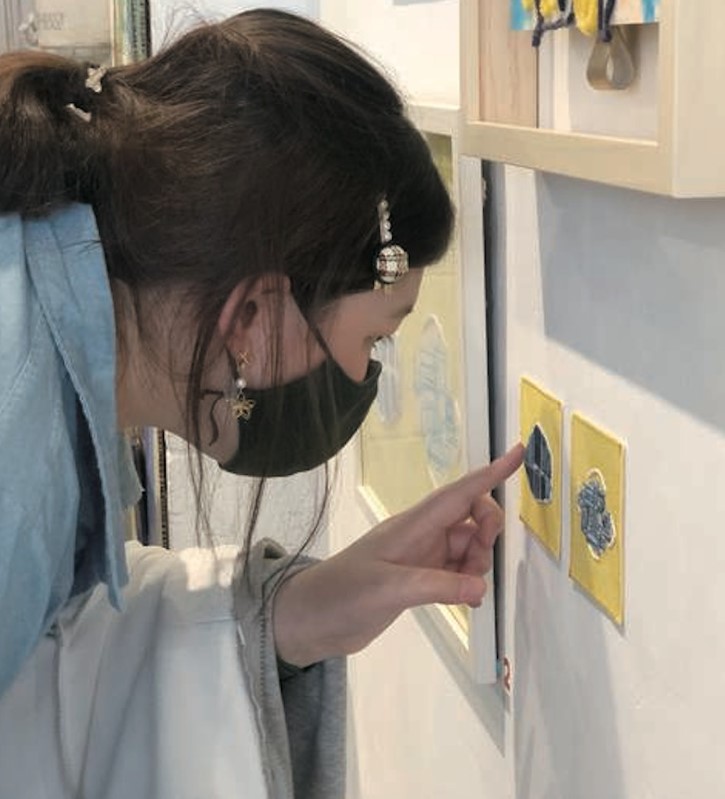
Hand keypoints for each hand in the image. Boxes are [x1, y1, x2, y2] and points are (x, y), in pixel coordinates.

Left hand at [272, 443, 523, 667]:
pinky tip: (464, 600)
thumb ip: (436, 586)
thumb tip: (482, 588)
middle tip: (478, 563)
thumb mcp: (389, 589)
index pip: (459, 493)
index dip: (491, 473)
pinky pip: (456, 571)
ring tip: (464, 591)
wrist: (311, 620)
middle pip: (470, 518)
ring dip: (477, 563)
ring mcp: (420, 557)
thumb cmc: (343, 594)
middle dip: (486, 533)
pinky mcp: (417, 580)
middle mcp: (421, 535)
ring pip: (467, 547)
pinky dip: (466, 582)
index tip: (519, 453)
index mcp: (412, 525)